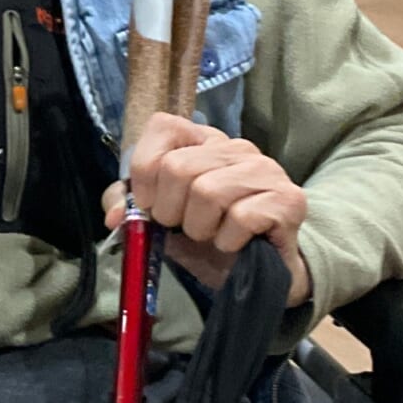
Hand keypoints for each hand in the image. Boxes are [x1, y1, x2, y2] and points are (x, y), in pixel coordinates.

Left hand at [104, 113, 310, 305]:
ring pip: (208, 191)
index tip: (150, 204)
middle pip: (179, 167)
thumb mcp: (162, 220)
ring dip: (200, 228)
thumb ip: (130, 205)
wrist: (260, 275)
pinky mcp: (288, 200)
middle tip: (184, 227)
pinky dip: (227, 242)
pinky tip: (236, 245)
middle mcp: (237, 147)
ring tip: (211, 235)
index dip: (145, 171)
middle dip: (170, 210)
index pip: (163, 127)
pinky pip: (240, 218)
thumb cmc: (208, 239)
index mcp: (204, 141)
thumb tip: (115, 214)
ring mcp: (266, 170)